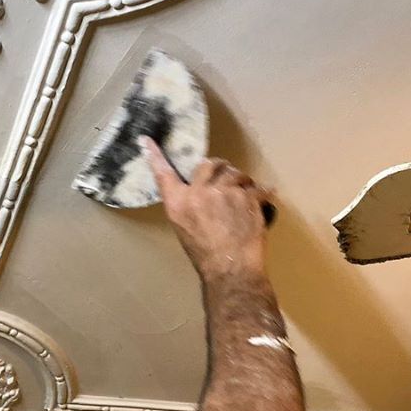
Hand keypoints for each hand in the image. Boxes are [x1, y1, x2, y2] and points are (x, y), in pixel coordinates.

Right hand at [143, 137, 273, 280]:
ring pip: (236, 173)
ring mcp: (226, 192)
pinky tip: (263, 199)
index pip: (164, 174)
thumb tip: (197, 191)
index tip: (148, 140)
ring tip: (242, 197)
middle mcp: (200, 192)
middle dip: (218, 169)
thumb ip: (187, 206)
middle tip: (224, 182)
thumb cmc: (204, 256)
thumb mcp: (184, 230)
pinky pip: (258, 187)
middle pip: (209, 164)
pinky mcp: (249, 197)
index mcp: (179, 203)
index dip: (156, 156)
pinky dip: (261, 194)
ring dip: (240, 181)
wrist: (230, 270)